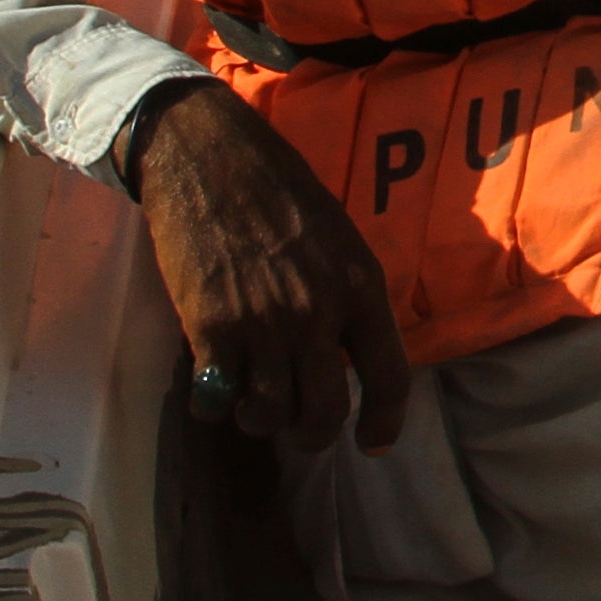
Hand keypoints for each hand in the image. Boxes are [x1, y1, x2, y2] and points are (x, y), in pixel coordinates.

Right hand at [138, 85, 409, 451]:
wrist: (210, 157)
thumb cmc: (278, 189)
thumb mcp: (338, 238)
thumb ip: (347, 295)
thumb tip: (348, 350)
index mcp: (360, 287)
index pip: (389, 375)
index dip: (385, 420)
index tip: (374, 444)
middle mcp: (318, 314)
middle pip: (325, 411)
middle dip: (312, 433)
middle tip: (299, 429)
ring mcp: (264, 324)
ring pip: (270, 414)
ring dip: (261, 421)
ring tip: (252, 404)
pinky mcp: (211, 328)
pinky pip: (218, 399)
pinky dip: (216, 406)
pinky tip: (213, 389)